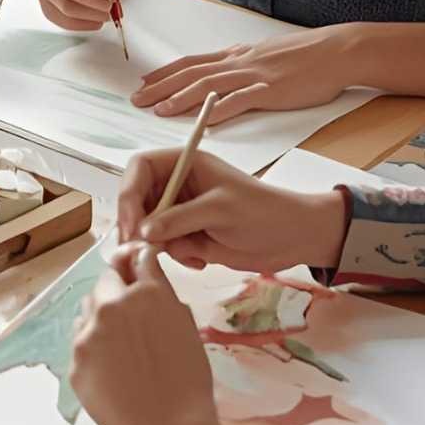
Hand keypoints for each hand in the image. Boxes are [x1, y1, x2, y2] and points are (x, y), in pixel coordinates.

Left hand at [71, 244, 227, 424]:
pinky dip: (93, 344)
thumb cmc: (187, 383)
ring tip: (121, 343)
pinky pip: (80, 339)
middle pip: (106, 279)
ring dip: (101, 314)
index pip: (136, 257)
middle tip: (128, 309)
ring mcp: (89, 332)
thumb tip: (147, 275)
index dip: (137, 259)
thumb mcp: (185, 327)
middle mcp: (113, 305)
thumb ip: (162, 295)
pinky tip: (111, 365)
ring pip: (88, 308)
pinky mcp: (74, 358)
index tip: (135, 261)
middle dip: (116, 288)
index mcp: (147, 293)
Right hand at [117, 148, 346, 271]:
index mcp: (185, 164)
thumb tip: (142, 232)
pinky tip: (200, 260)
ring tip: (188, 255)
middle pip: (137, 199)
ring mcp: (182, 211)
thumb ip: (179, 219)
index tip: (131, 223)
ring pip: (148, 227)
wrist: (295, 238)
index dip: (129, 193)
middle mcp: (178, 185)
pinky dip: (176, 256)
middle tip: (141, 249)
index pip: (140, 168)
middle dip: (138, 225)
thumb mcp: (220, 210)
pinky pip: (166, 246)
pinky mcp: (189, 235)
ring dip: (160, 245)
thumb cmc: (262, 212)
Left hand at [131, 24, 353, 123]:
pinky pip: (239, 101)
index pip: (193, 62)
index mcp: (238, 55)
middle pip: (191, 73)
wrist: (337, 50)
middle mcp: (239, 62)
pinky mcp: (270, 90)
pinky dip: (217, 111)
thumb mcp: (267, 54)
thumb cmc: (307, 55)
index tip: (144, 80)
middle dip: (161, 86)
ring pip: (208, 86)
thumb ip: (245, 63)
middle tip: (136, 98)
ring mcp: (254, 75)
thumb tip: (227, 70)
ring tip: (158, 109)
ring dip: (180, 97)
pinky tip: (202, 121)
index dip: (166, 72)